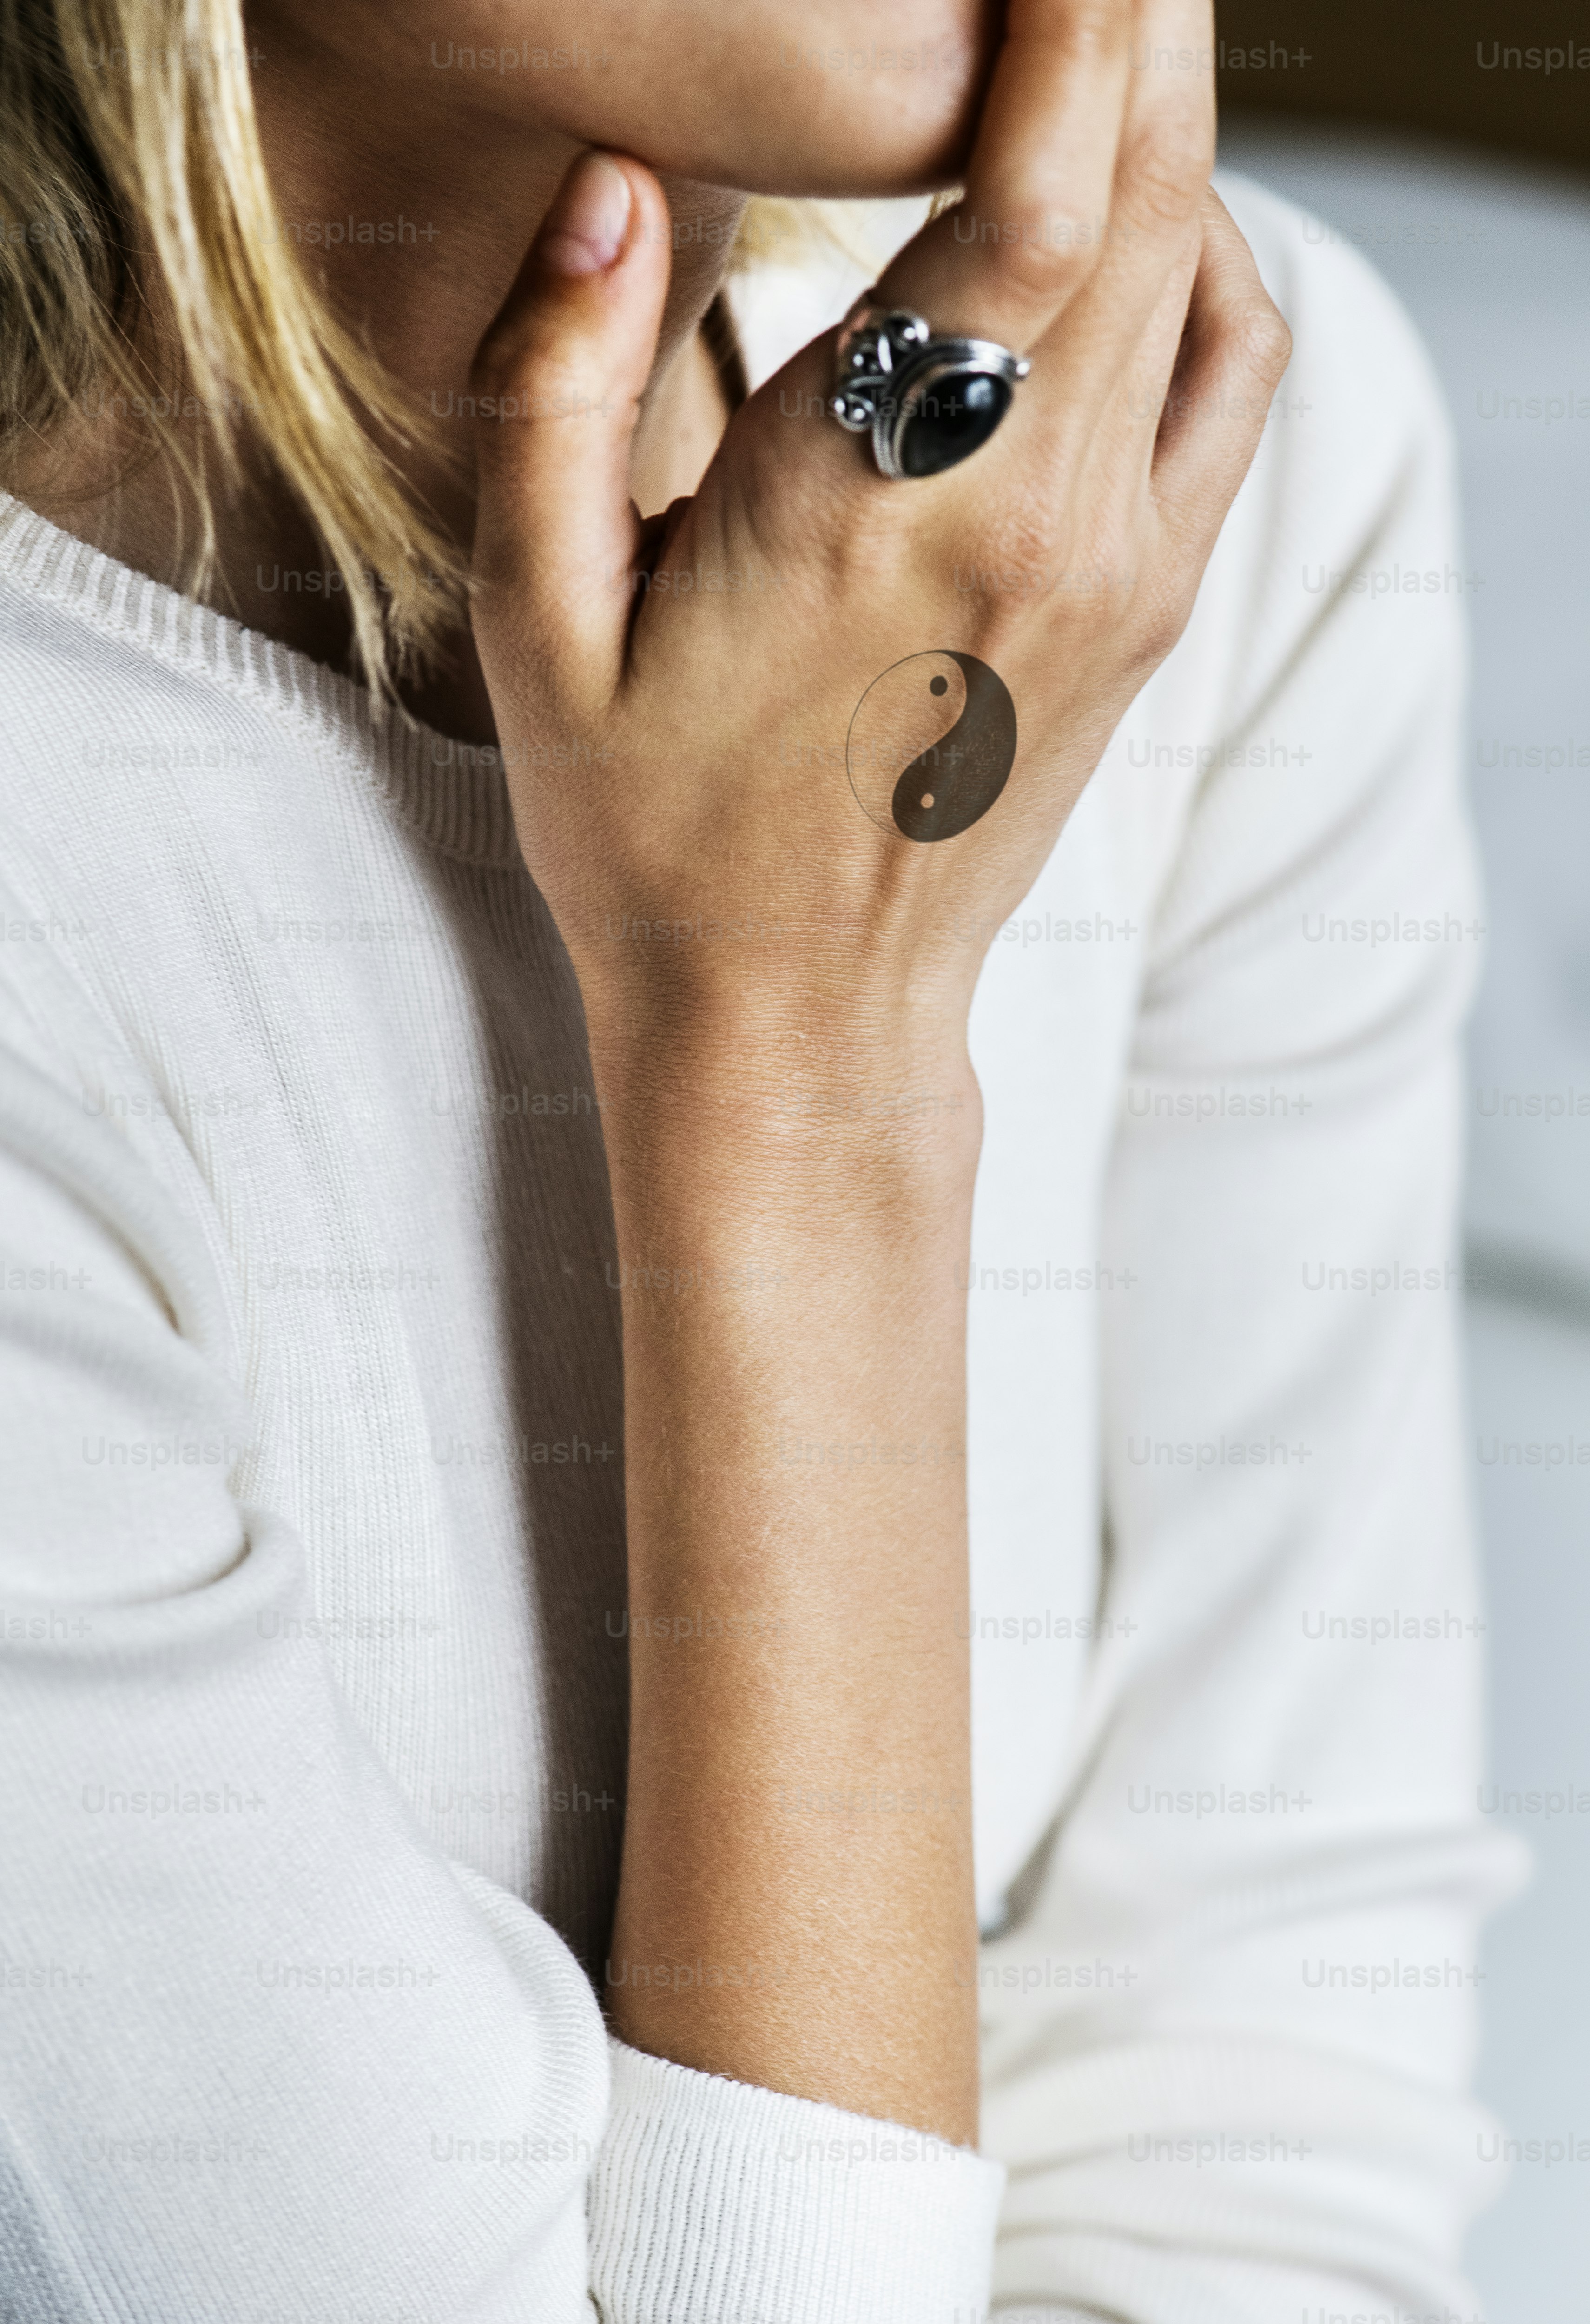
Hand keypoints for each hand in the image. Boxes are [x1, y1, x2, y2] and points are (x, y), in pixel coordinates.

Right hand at [466, 0, 1288, 1087]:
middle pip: (1151, 187)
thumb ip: (558, 386)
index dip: (1072, 20)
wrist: (798, 1022)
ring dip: (1168, 119)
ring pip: (1205, 264)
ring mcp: (1118, 566)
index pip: (1037, 193)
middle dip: (1128, 18)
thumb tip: (617, 179)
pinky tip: (1124, 217)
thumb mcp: (536, 627)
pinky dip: (1204, 253)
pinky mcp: (1154, 604)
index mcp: (863, 506)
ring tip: (1094, 33)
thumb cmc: (651, 837)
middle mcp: (1030, 520)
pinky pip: (1230, 374)